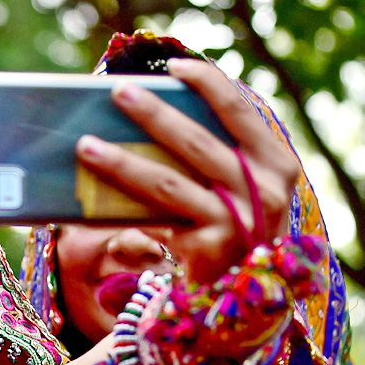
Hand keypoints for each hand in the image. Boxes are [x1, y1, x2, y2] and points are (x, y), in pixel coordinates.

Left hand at [76, 58, 299, 282]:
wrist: (243, 299)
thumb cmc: (237, 233)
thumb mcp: (245, 191)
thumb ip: (221, 157)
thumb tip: (159, 115)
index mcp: (278, 165)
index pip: (241, 111)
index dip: (207, 83)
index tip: (174, 64)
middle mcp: (265, 191)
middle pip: (195, 141)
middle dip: (152, 113)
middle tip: (118, 92)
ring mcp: (238, 222)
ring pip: (166, 181)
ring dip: (120, 160)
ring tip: (86, 144)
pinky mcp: (210, 249)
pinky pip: (153, 219)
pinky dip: (122, 206)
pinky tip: (92, 194)